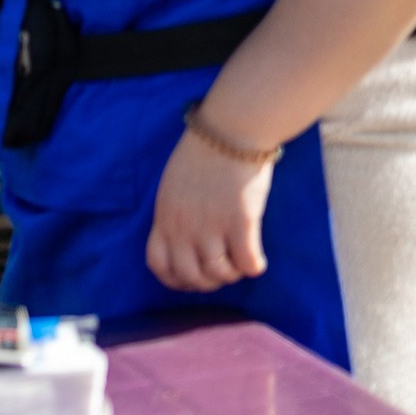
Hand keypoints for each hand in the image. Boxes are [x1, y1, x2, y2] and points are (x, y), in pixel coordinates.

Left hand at [146, 119, 274, 292]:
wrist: (229, 132)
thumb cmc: (202, 155)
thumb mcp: (172, 188)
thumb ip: (174, 215)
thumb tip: (183, 242)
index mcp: (165, 217)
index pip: (159, 265)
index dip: (176, 279)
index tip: (193, 277)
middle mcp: (184, 226)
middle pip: (191, 276)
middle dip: (208, 282)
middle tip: (222, 270)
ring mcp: (211, 225)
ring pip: (219, 274)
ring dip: (232, 274)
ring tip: (239, 260)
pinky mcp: (240, 221)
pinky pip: (247, 263)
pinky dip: (253, 266)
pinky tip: (256, 258)